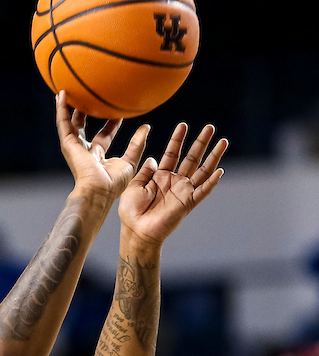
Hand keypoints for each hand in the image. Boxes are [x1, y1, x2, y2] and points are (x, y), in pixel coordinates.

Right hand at [55, 91, 150, 200]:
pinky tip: (62, 94)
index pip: (104, 136)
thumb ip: (137, 144)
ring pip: (69, 123)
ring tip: (67, 90)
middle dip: (85, 113)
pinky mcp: (68, 144)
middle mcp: (83, 150)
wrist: (98, 191)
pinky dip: (61, 109)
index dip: (111, 123)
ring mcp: (74, 147)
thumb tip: (146, 127)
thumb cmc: (113, 183)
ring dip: (68, 107)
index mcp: (97, 156)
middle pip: (83, 127)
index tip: (118, 111)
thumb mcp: (130, 161)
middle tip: (89, 96)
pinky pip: (63, 123)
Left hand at [118, 123, 227, 243]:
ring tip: (223, 141)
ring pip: (203, 171)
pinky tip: (220, 171)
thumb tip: (153, 158)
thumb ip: (145, 172)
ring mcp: (183, 192)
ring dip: (213, 156)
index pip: (173, 154)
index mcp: (161, 176)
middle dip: (201, 142)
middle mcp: (175, 182)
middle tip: (210, 127)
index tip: (183, 125)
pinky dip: (211, 182)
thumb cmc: (131, 211)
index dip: (177, 140)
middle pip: (192, 158)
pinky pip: (202, 191)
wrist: (135, 230)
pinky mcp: (187, 203)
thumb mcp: (134, 186)